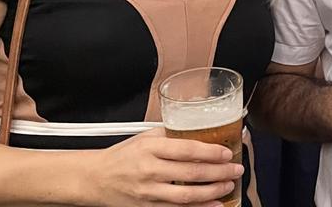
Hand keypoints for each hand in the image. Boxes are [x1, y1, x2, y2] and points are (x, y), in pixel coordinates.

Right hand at [86, 128, 241, 206]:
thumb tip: (200, 132)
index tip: (227, 152)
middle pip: (191, 174)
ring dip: (213, 192)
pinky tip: (214, 205)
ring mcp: (148, 193)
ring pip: (187, 196)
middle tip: (236, 169)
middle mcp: (149, 171)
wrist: (95, 179)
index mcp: (150, 148)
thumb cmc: (122, 156)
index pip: (187, 150)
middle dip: (219, 172)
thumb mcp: (144, 138)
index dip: (211, 152)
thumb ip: (170, 136)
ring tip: (229, 185)